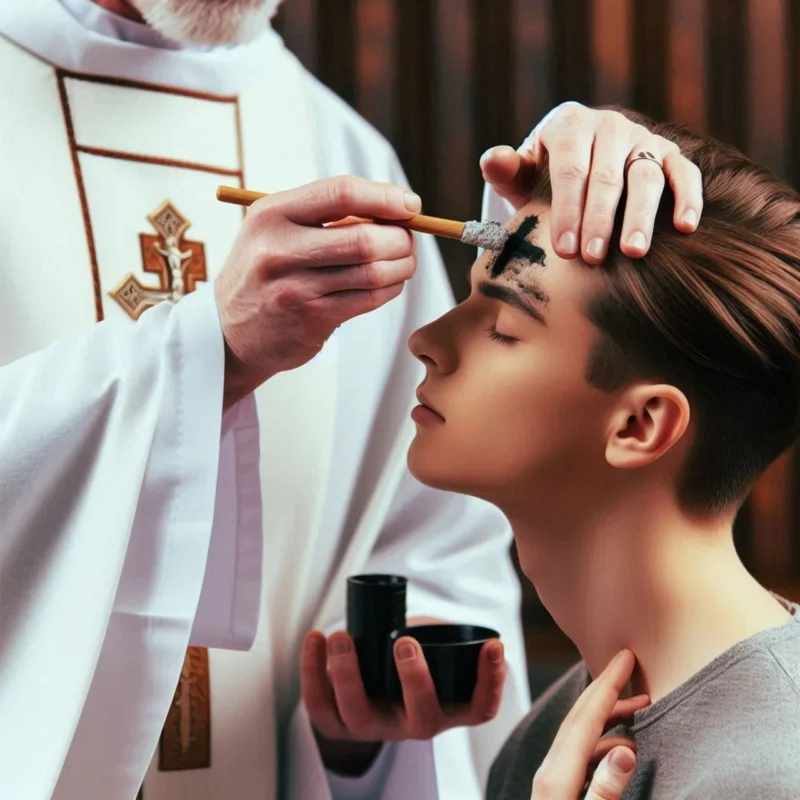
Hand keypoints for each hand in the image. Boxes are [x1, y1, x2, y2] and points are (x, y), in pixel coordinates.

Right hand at [216, 175, 419, 405]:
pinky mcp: (311, 320)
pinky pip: (369, 299)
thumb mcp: (277, 229)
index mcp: (271, 213)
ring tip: (404, 261)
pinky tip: (389, 283)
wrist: (229, 330)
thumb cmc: (266, 270)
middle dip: (400, 238)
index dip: (385, 197)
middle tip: (408, 240)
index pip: (341, 192)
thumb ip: (326, 214)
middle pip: (364, 238)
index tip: (410, 205)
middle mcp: (279, 250)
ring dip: (402, 265)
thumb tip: (398, 208)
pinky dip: (391, 288)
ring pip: (373, 272)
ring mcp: (295, 288)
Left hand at [300, 627, 505, 767]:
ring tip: (342, 637)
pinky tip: (315, 639)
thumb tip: (468, 618)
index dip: (492, 682)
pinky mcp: (337, 724)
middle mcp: (413, 724)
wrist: (370, 687)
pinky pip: (320, 707)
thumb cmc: (410, 659)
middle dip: (414, 679)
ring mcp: (375, 727)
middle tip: (405, 641)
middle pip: (421, 717)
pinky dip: (312, 672)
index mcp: (447, 709)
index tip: (493, 647)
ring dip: (348, 675)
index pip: (479, 708)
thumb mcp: (436, 648)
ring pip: (360, 715)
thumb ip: (447, 634)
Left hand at [480, 102, 703, 263]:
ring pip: (647, 177)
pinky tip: (685, 228)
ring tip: (634, 252)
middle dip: (599, 221)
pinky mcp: (670, 153)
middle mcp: (609, 126)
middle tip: (593, 258)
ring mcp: (642, 139)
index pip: (569, 170)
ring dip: (641, 216)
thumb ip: (507, 169)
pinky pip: (684, 173)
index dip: (567, 210)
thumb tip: (492, 161)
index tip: (563, 250)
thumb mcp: (522, 172)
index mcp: (569, 126)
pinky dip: (688, 198)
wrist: (578, 160)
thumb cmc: (543, 177)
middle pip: (607, 177)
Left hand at [531, 649, 649, 799]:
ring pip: (579, 734)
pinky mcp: (556, 790)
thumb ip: (606, 789)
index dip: (609, 685)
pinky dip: (602, 739)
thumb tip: (626, 750)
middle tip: (629, 666)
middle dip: (606, 688)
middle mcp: (550, 771)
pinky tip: (621, 745)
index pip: (586, 719)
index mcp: (557, 776)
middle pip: (579, 717)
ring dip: (608, 715)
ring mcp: (551, 779)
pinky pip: (580, 751)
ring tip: (638, 708)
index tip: (625, 657)